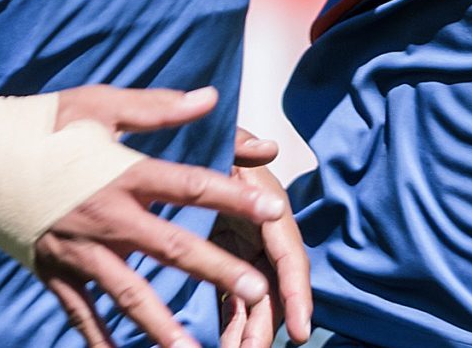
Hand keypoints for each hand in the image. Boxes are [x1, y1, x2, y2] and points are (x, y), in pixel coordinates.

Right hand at [32, 86, 287, 347]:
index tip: (274, 212)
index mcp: (122, 172)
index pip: (191, 186)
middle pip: (171, 248)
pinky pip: (81, 313)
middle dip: (217, 271)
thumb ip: (159, 109)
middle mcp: (105, 216)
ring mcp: (77, 249)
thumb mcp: (101, 106)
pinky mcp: (52, 270)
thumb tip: (213, 98)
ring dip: (164, 324)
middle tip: (256, 292)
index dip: (234, 198)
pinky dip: (101, 341)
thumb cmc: (41, 123)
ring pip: (128, 293)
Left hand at [213, 128, 312, 347]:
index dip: (296, 294)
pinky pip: (230, 302)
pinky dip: (227, 327)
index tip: (299, 329)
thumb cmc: (200, 149)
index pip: (289, 257)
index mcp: (266, 210)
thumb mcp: (218, 143)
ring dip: (246, 335)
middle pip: (273, 289)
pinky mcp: (224, 265)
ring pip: (253, 303)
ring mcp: (243, 253)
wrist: (173, 156)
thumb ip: (238, 144)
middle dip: (267, 327)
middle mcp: (261, 235)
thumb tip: (270, 148)